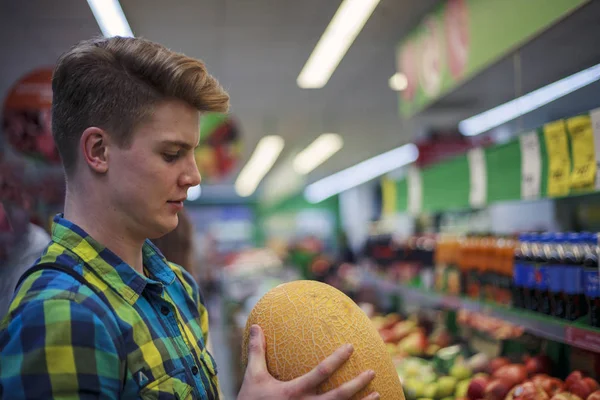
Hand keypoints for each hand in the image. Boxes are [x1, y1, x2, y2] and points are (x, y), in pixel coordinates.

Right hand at [237, 325, 378, 399]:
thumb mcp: (253, 376)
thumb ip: (257, 351)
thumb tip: (256, 326)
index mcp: (294, 392)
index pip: (321, 372)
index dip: (337, 359)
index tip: (350, 346)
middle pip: (338, 396)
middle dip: (357, 384)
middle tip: (371, 372)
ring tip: (378, 394)